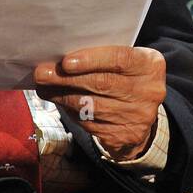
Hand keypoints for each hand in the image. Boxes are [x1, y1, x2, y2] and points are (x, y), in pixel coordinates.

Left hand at [34, 46, 164, 159]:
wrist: (142, 112)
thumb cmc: (124, 77)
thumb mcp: (123, 62)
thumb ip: (101, 57)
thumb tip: (59, 58)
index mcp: (150, 65)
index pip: (120, 58)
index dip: (91, 60)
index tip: (65, 62)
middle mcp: (149, 91)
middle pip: (102, 84)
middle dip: (67, 79)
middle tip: (41, 73)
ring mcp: (139, 116)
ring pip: (92, 106)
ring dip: (62, 96)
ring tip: (44, 88)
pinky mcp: (125, 136)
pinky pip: (90, 124)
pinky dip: (70, 112)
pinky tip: (59, 102)